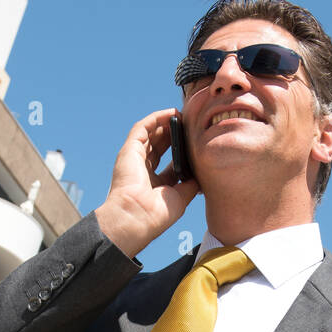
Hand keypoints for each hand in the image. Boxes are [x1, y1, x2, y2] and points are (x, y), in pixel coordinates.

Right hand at [94, 109, 201, 258]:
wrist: (137, 217)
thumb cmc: (157, 214)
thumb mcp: (181, 197)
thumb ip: (191, 183)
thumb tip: (201, 173)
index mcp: (154, 184)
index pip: (168, 162)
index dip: (181, 151)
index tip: (194, 143)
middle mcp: (143, 170)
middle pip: (160, 145)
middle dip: (175, 134)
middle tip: (191, 125)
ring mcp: (134, 159)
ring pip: (151, 134)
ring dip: (166, 123)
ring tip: (183, 116)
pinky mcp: (129, 150)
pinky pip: (143, 127)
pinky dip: (156, 118)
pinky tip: (171, 114)